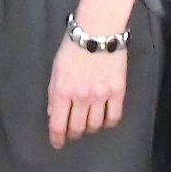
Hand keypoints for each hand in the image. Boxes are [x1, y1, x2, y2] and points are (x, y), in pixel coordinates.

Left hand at [46, 34, 127, 148]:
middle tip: (72, 133)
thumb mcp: (56, 68)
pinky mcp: (117, 91)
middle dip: (73, 134)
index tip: (57, 143)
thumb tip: (53, 113)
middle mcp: (80, 97)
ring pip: (94, 125)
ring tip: (87, 122)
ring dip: (89, 127)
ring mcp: (100, 95)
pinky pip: (113, 117)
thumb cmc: (74, 45)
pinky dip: (107, 122)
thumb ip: (54, 92)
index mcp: (61, 90)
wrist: (98, 28)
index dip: (57, 138)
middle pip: (77, 128)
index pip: (58, 124)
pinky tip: (104, 118)